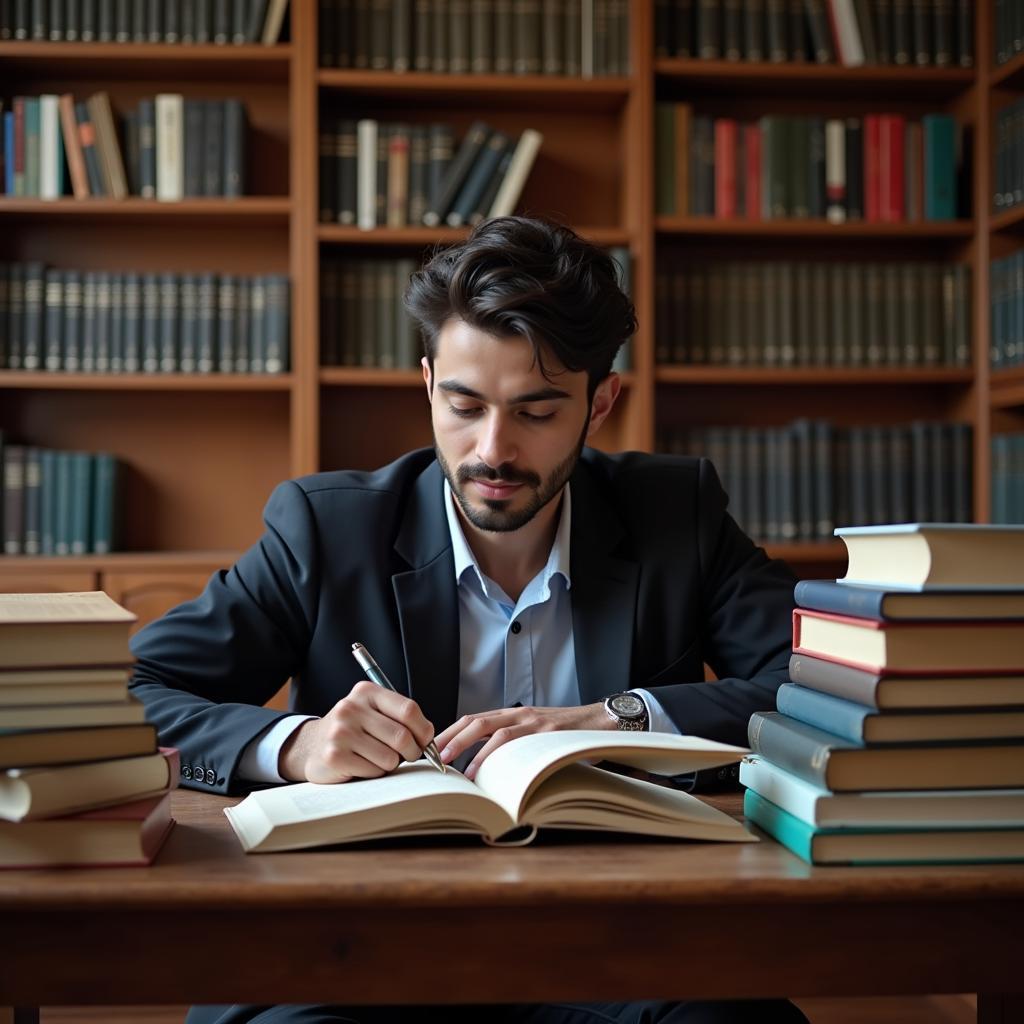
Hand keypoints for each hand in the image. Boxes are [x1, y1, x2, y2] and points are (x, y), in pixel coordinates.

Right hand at [278, 681, 435, 783]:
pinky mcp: (335, 756)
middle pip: (402, 737)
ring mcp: (341, 732)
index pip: (408, 710)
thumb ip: (400, 718)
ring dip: (391, 764)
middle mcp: (351, 708)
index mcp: (366, 692)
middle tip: (407, 756)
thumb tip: (431, 740)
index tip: (426, 740)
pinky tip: (362, 765)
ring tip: (378, 758)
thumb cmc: (354, 730)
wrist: (312, 746)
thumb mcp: (373, 712)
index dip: (424, 729)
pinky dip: (375, 773)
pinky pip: (374, 771)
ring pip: (390, 758)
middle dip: (412, 752)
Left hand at [434, 703, 612, 779]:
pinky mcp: (546, 731)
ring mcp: (532, 721)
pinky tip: (487, 772)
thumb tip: (487, 771)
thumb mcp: (536, 736)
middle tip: (433, 756)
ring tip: (456, 769)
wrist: (601, 723)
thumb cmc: (567, 735)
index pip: (473, 720)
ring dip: (469, 749)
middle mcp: (518, 715)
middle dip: (450, 738)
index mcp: (513, 716)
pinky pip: (515, 742)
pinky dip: (496, 756)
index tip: (433, 748)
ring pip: (491, 730)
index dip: (451, 732)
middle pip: (475, 721)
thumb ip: (514, 746)